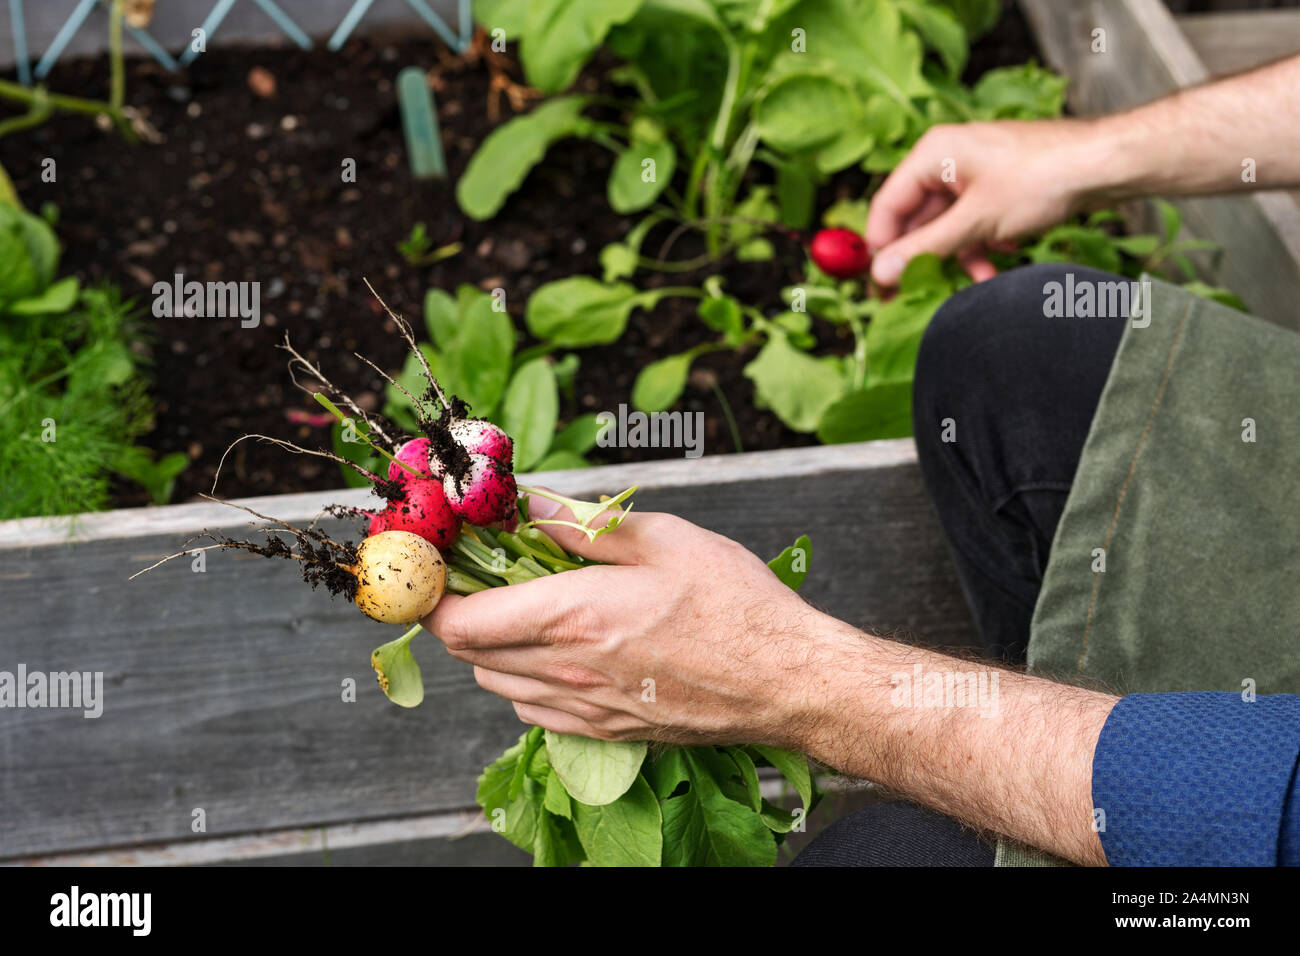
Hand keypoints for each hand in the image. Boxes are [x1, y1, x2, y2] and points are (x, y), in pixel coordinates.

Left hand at [424, 495, 826, 747]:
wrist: (786, 679)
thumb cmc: (733, 603)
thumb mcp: (661, 537)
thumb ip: (581, 524)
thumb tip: (526, 503)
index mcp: (570, 615)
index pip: (457, 619)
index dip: (432, 593)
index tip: (438, 565)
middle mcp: (564, 670)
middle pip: (467, 652)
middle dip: (460, 611)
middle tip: (485, 575)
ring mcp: (582, 709)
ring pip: (495, 683)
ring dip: (492, 645)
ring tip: (526, 609)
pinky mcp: (605, 732)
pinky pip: (532, 711)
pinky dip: (525, 680)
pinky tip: (560, 651)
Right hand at [866, 119, 1098, 285]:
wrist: (1104, 164)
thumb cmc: (1042, 176)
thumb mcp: (975, 221)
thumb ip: (925, 248)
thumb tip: (882, 272)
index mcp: (933, 154)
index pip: (887, 206)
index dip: (880, 248)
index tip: (879, 285)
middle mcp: (947, 159)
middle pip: (916, 218)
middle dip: (923, 257)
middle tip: (911, 295)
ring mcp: (973, 172)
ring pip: (946, 225)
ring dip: (957, 256)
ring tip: (973, 280)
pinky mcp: (995, 187)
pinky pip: (972, 223)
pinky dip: (979, 245)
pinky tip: (997, 262)